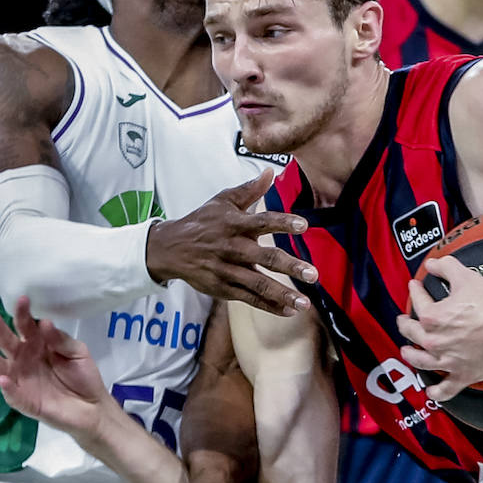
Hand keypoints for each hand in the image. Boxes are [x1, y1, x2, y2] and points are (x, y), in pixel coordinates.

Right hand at [0, 296, 108, 440]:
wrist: (93, 407)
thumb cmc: (83, 376)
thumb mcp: (78, 352)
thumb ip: (61, 339)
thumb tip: (44, 323)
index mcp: (38, 345)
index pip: (26, 327)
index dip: (23, 314)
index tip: (22, 300)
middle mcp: (25, 360)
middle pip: (9, 343)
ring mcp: (22, 380)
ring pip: (2, 367)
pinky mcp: (25, 401)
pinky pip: (13, 394)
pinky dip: (8, 388)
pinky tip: (4, 379)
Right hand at [145, 168, 318, 315]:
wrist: (169, 248)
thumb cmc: (202, 222)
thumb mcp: (222, 202)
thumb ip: (249, 190)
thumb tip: (270, 171)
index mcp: (235, 224)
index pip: (262, 221)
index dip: (283, 223)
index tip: (304, 225)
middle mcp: (233, 248)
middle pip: (265, 258)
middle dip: (290, 266)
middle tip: (313, 275)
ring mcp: (228, 271)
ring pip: (259, 284)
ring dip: (283, 294)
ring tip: (304, 303)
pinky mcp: (223, 288)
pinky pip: (250, 299)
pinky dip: (269, 306)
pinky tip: (289, 310)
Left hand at [396, 256, 482, 401]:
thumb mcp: (467, 277)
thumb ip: (446, 267)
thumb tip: (432, 263)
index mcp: (433, 317)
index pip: (418, 302)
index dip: (415, 291)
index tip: (416, 287)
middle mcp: (435, 342)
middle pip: (412, 334)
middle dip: (405, 324)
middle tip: (404, 320)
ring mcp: (449, 361)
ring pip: (421, 362)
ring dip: (411, 356)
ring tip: (407, 351)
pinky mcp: (464, 375)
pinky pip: (446, 389)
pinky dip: (436, 392)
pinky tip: (431, 391)